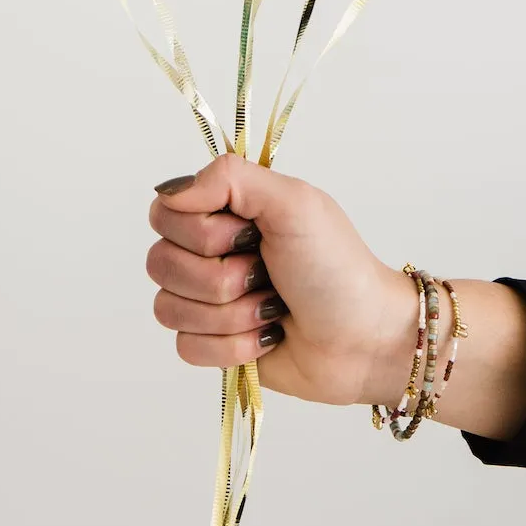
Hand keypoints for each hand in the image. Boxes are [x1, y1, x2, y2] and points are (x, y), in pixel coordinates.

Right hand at [145, 157, 525, 436]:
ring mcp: (208, 300)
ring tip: (272, 307)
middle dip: (222, 276)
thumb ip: (229, 178)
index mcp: (226, 210)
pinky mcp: (212, 345)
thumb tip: (170, 193)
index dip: (201, 230)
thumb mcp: (294, 203)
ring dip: (231, 313)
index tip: (249, 233)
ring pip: (169, 308)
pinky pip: (186, 347)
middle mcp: (210, 252)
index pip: (164, 213)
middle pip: (160, 263)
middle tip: (267, 273)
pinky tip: (266, 338)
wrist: (365, 339)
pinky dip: (232, 346)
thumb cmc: (338, 268)